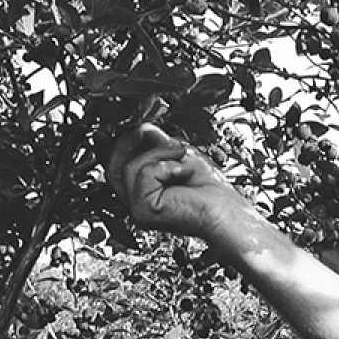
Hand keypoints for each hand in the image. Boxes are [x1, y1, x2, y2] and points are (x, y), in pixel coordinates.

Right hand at [106, 124, 250, 238]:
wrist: (225, 211)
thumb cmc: (210, 191)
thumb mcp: (176, 156)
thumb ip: (153, 143)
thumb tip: (138, 126)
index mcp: (142, 193)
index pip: (115, 167)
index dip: (113, 144)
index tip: (118, 127)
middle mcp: (137, 203)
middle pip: (113, 167)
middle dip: (130, 142)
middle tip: (145, 129)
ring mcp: (139, 209)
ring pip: (130, 167)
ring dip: (159, 154)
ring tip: (181, 159)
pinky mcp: (144, 211)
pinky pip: (143, 173)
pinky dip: (166, 166)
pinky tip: (182, 173)